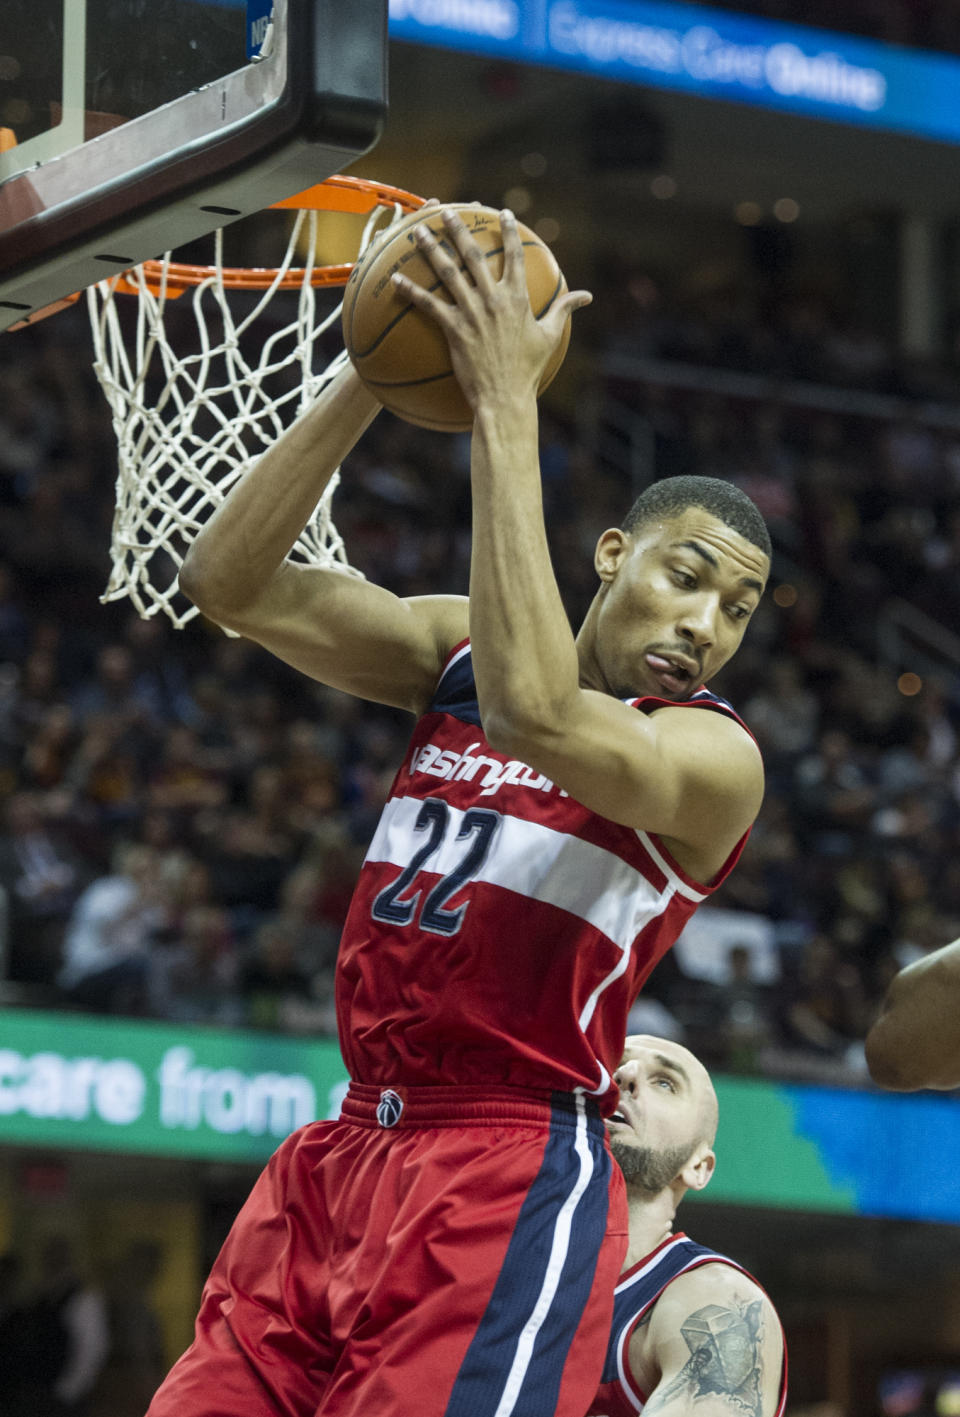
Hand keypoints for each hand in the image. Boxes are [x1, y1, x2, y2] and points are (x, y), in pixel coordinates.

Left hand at [392, 206, 591, 411]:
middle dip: (459, 230)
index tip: (503, 213)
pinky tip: (395, 279)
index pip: (514, 256)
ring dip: (431, 250)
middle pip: (474, 255)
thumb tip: (587, 295)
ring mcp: (472, 313)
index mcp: (517, 298)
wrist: (506, 397)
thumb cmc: (528, 369)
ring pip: (448, 273)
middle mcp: (494, 300)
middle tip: (446, 211)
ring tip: (417, 232)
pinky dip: (411, 291)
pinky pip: (429, 305)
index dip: (509, 232)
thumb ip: (564, 309)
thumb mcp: (550, 336)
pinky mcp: (454, 329)